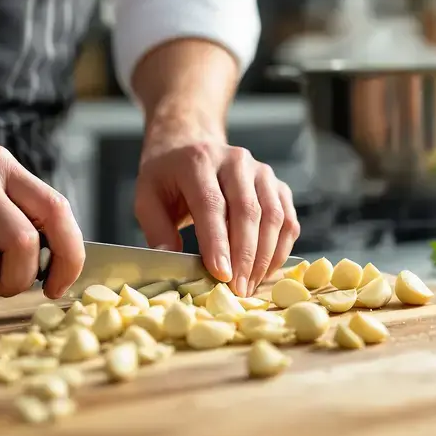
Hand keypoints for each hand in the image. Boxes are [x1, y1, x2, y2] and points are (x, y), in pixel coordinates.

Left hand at [134, 131, 300, 296]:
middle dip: (245, 256)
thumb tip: (170, 262)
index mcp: (199, 161)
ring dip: (264, 257)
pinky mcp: (278, 185)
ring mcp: (261, 171)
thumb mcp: (148, 197)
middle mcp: (235, 160)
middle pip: (248, 211)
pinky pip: (288, 220)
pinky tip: (265, 270)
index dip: (218, 242)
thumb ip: (157, 229)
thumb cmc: (168, 177)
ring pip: (273, 217)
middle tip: (238, 290)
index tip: (221, 275)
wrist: (191, 145)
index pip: (213, 204)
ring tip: (250, 286)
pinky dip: (280, 249)